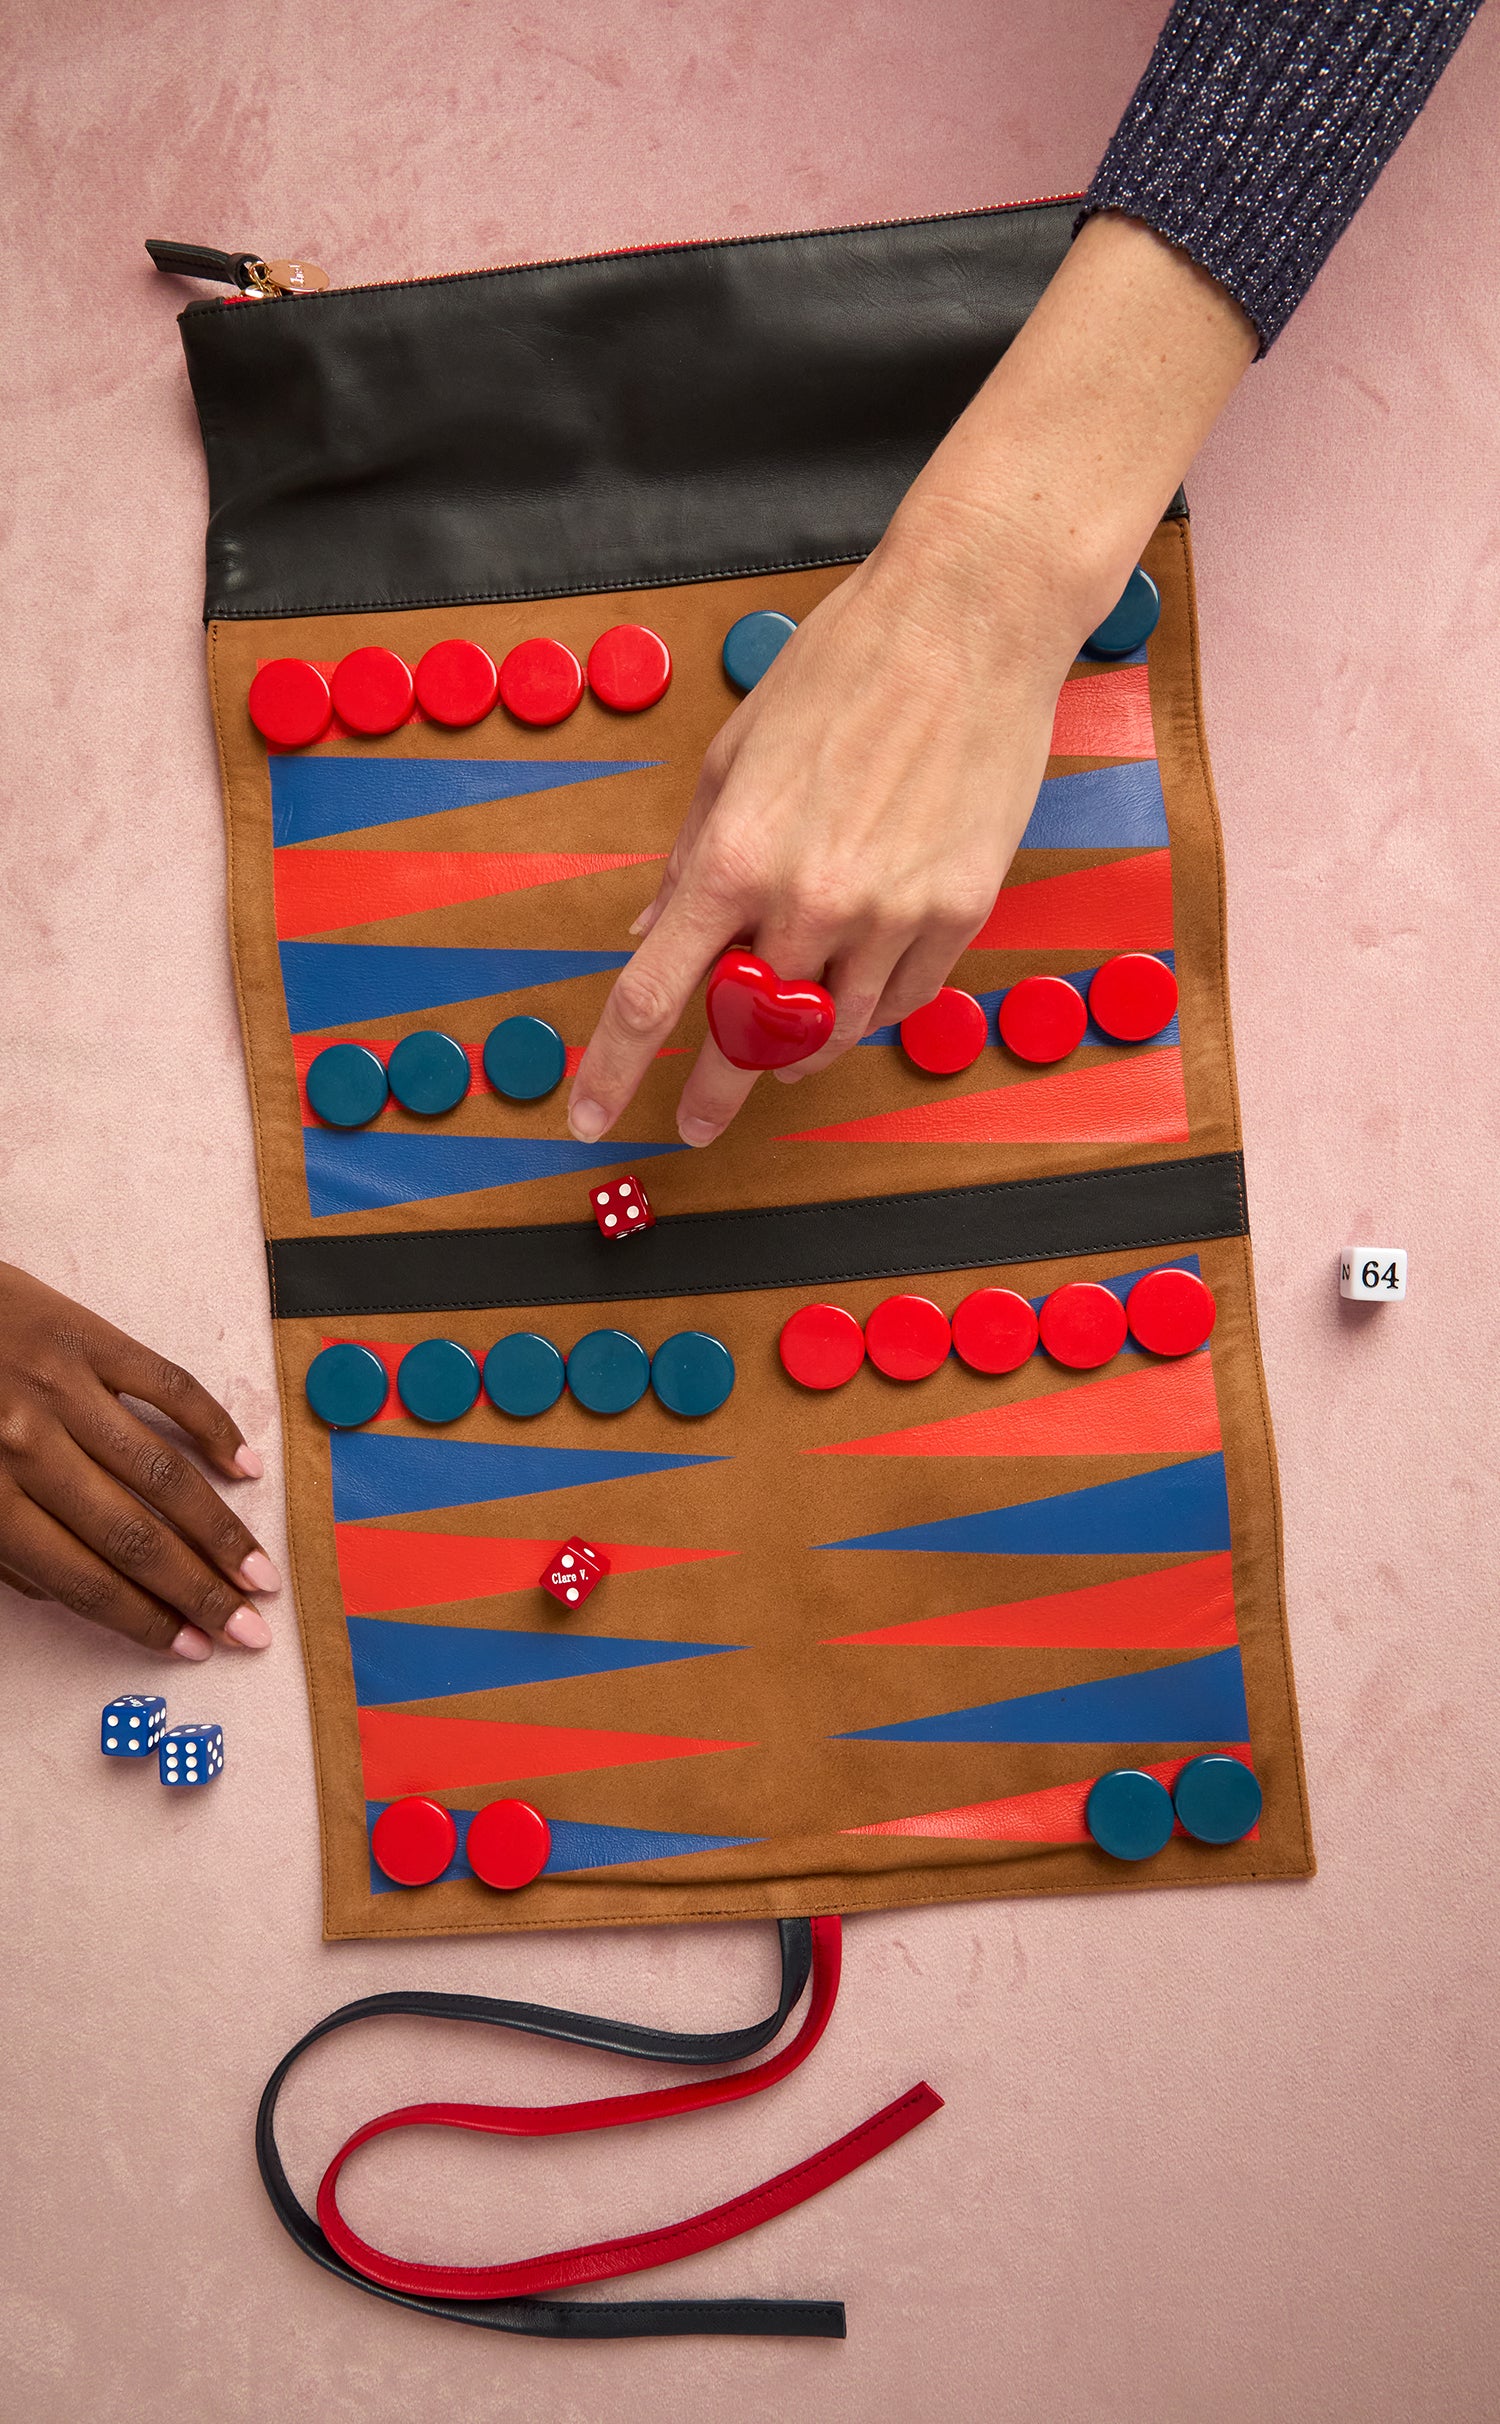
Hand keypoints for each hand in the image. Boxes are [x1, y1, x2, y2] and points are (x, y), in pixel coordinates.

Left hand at [0, 1262, 277, 1658]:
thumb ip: (4, 1552)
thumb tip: (77, 1593)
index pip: (82, 1579)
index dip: (144, 1621)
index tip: (194, 1646)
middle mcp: (27, 1447)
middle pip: (133, 1537)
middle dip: (200, 1592)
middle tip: (251, 1628)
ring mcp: (64, 1388)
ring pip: (162, 1473)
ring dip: (219, 1531)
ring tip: (259, 1571)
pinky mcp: (90, 1337)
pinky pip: (168, 1386)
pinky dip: (213, 1427)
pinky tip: (244, 1466)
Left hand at [568, 212, 1254, 1147]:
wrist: (970, 622)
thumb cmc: (845, 668)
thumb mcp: (734, 754)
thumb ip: (691, 857)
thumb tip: (651, 929)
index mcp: (735, 856)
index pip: (655, 996)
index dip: (613, 1072)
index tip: (589, 1120)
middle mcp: (810, 898)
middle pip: (749, 1035)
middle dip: (717, 1088)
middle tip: (696, 1121)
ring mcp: (892, 911)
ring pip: (832, 1030)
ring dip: (801, 1046)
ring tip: (789, 1039)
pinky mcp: (958, 909)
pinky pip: (902, 999)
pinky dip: (870, 1004)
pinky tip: (857, 985)